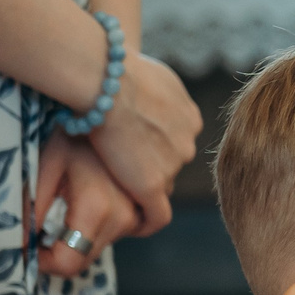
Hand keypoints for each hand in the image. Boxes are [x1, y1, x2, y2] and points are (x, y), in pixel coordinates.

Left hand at [32, 132, 145, 277]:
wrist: (114, 97)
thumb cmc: (74, 128)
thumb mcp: (45, 166)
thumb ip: (34, 211)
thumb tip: (22, 244)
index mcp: (96, 209)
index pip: (70, 263)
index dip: (46, 262)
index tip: (32, 247)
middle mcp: (126, 216)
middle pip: (89, 254)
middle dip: (66, 244)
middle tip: (49, 216)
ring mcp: (144, 206)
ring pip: (110, 238)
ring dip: (90, 228)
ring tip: (79, 191)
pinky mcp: (156, 196)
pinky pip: (134, 222)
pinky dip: (114, 216)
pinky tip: (102, 189)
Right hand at [86, 49, 199, 232]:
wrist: (106, 79)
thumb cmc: (113, 67)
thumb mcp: (148, 72)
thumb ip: (155, 91)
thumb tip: (141, 97)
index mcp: (188, 115)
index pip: (175, 141)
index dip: (153, 148)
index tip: (133, 152)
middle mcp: (187, 140)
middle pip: (170, 164)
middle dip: (149, 169)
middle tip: (119, 173)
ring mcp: (173, 164)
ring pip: (161, 185)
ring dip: (142, 190)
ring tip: (115, 192)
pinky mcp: (153, 185)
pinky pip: (157, 215)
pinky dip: (146, 223)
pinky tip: (132, 227)